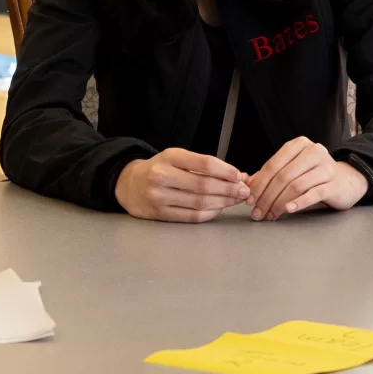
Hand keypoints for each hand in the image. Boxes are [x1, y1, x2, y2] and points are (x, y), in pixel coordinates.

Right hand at [115, 149, 250, 222]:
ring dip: (223, 202)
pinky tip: (219, 208)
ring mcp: (159, 197)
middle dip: (229, 189)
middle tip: (244, 191)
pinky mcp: (160, 214)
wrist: (129, 184)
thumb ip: (205, 165)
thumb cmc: (160, 169)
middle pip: (204, 185)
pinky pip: (192, 216)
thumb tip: (238, 176)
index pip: (205, 164)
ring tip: (235, 199)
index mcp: (169, 157)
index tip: (239, 176)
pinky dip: (210, 213)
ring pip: (200, 202)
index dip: (226, 171)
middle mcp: (162, 176)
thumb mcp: (177, 158)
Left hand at [245, 138, 369, 220]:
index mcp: (300, 145)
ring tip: (270, 215)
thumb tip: (246, 186)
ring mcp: (326, 167)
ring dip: (279, 203)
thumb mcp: (293, 169)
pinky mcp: (335, 184)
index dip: (258, 184)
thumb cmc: (314, 175)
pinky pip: (313, 194)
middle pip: (283, 176)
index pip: (272, 165)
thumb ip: (271, 175)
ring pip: (296, 186)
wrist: (346, 181)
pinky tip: (288, 209)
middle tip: (258, 212)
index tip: (250, 200)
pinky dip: (298, 203)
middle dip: (267, 197)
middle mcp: (314, 152)